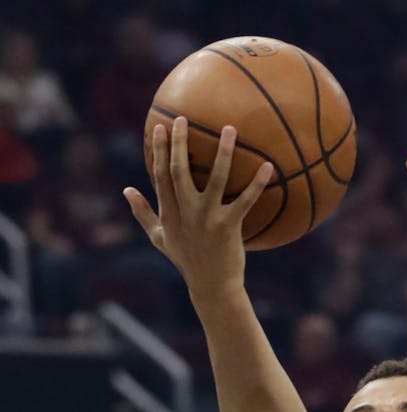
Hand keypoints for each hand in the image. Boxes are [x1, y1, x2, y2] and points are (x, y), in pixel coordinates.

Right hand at [123, 117, 271, 301]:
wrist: (211, 285)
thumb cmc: (186, 260)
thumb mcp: (159, 237)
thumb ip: (142, 213)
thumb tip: (126, 189)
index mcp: (169, 211)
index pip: (159, 174)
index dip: (157, 150)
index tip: (158, 126)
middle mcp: (185, 211)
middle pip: (178, 170)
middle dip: (178, 142)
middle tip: (183, 118)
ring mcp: (207, 218)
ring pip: (215, 178)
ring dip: (223, 152)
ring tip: (230, 129)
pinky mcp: (228, 226)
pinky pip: (245, 201)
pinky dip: (257, 183)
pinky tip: (268, 167)